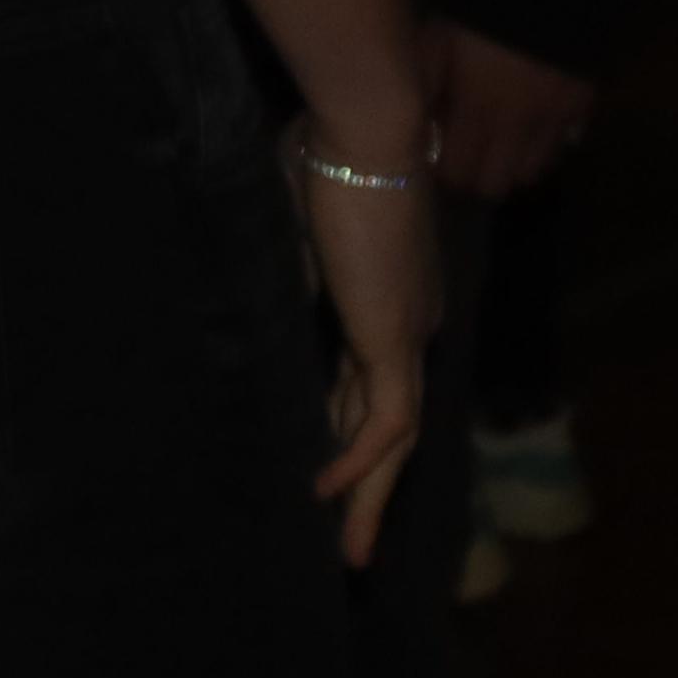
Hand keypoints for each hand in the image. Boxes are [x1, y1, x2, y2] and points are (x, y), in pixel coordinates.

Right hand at [298, 140, 436, 567]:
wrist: (362, 130)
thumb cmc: (322, 155)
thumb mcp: (294, 227)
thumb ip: (290, 274)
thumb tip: (267, 312)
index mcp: (390, 299)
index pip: (370, 384)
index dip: (346, 431)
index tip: (318, 469)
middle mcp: (410, 325)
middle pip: (391, 424)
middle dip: (371, 489)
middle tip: (347, 543)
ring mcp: (408, 334)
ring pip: (395, 437)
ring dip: (371, 495)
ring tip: (346, 547)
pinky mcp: (395, 338)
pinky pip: (382, 420)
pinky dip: (358, 461)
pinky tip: (324, 492)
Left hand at [424, 20, 594, 201]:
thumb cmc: (481, 14)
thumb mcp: (437, 41)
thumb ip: (424, 86)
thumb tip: (416, 125)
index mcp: (477, 109)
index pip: (458, 173)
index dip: (444, 174)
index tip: (437, 160)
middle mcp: (517, 126)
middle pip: (495, 186)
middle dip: (476, 178)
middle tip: (466, 157)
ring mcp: (554, 121)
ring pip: (531, 174)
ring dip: (511, 166)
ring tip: (498, 145)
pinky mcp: (582, 110)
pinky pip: (559, 148)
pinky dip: (542, 148)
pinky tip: (528, 128)